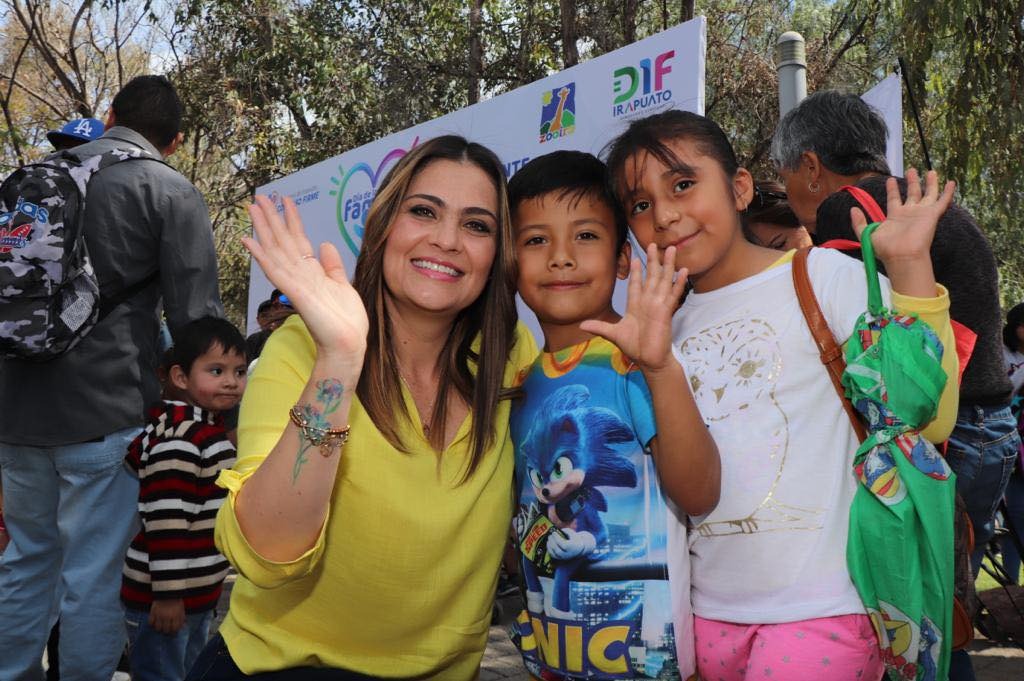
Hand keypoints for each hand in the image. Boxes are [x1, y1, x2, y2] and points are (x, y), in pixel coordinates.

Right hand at [149, 598, 185, 634]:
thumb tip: (183, 627)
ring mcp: (159, 615)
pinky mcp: (152, 612)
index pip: (175, 629)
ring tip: (160, 627)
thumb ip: (182, 618)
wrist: (167, 591)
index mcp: (176, 615)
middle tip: (166, 630)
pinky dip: (152, 624)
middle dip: (167, 631)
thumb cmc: (176, 600)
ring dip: (159, 629)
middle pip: (166, 630)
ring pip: (158, 628)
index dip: (174, 632)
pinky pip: (150, 622)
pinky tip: (154, 622)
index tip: (173, 632)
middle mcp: (168, 617)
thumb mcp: (181, 608)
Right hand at [243, 196, 368, 365]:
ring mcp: (295, 282)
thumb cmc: (346, 321)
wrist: (347, 343)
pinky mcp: (295, 291)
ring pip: (275, 250)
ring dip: (263, 228)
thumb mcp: (343, 285)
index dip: (292, 220)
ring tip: (253, 208)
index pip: (299, 241)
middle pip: (282, 241)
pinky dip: (261, 254)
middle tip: (259, 197)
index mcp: (312, 273)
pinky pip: (274, 269)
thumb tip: (325, 244)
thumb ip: (332, 266)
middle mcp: (300, 275)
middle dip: (272, 218)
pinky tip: (249, 240)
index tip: (286, 200)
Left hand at [547, 528, 595, 559]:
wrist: (578, 548)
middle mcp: (568, 554)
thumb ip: (565, 531)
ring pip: (554, 554)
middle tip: (550, 535)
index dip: (557, 538)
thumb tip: (556, 530)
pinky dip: (549, 550)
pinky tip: (548, 543)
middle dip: (552, 542)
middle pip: (558, 550)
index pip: (563, 544)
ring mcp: (564, 557)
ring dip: (549, 546)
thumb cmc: (574, 539)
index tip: (554, 532)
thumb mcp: (572, 533)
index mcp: (572, 547)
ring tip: (549, 539)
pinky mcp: (560, 558)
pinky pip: (553, 556)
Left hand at [579, 244, 686, 372]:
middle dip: (652, 261)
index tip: (635, 258)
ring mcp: (658, 305)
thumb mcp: (613, 334)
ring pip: (663, 280)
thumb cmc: (634, 347)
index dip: (636, 271)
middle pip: (651, 276)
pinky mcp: (666, 311)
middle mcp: (648, 302)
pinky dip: (678, 282)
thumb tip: (581, 325)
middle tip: (652, 244)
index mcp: (635, 306)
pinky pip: (673, 294)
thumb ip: (599, 327)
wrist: (649, 360)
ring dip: (667, 265)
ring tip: (671, 249)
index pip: (635, 284)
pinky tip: (683, 271)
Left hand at [852, 169, 954, 264]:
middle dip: (912, 182)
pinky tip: (952, 182)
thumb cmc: (885, 248)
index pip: (894, 199)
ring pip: (928, 194)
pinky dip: (948, 192)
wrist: (902, 255)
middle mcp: (909, 214)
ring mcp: (922, 214)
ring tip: (931, 171)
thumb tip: (853, 209)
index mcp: (895, 217)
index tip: (890, 179)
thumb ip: (858, 222)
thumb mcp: (866, 234)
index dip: (892, 189)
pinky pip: (942, 201)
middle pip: (912, 194)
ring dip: (930, 183)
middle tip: (911, 170)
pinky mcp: (932, 215)